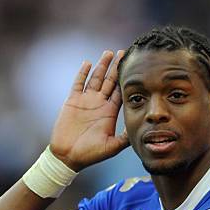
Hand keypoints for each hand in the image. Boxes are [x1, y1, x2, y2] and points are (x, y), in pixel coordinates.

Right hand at [50, 51, 128, 170]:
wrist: (69, 157)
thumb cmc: (91, 154)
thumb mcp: (112, 147)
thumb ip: (125, 137)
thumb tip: (140, 129)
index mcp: (109, 112)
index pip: (120, 92)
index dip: (126, 80)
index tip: (134, 68)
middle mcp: (99, 104)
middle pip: (110, 81)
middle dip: (116, 67)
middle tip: (124, 53)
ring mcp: (85, 101)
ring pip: (95, 79)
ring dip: (102, 66)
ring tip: (108, 53)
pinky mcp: (72, 101)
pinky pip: (78, 84)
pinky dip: (83, 73)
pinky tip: (88, 63)